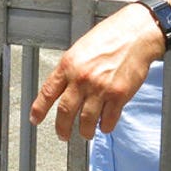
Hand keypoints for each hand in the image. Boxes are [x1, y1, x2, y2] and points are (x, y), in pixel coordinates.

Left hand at [29, 3, 164, 139]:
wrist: (136, 35)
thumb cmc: (110, 37)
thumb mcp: (80, 49)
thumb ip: (70, 70)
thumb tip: (62, 88)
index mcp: (68, 65)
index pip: (47, 93)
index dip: (39, 109)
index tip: (35, 119)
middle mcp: (81, 79)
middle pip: (65, 112)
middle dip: (62, 128)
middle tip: (62, 134)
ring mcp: (100, 89)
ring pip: (86, 121)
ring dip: (85, 131)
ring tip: (86, 133)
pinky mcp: (118, 96)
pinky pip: (108, 120)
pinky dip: (105, 126)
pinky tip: (104, 125)